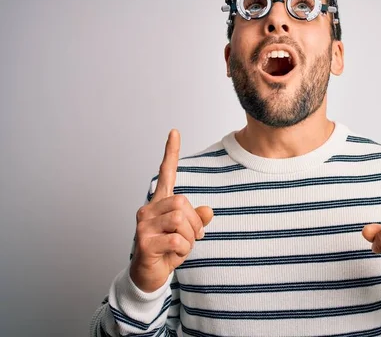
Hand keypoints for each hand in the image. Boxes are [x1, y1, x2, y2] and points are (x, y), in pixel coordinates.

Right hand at [130, 129, 213, 292]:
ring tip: (181, 246)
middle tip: (194, 237)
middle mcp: (148, 209)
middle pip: (182, 202)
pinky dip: (183, 250)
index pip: (165, 173)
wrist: (148, 276)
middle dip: (195, 222)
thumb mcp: (187, 234)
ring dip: (189, 238)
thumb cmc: (167, 251)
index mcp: (159, 203)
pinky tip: (174, 255)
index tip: (174, 132)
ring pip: (180, 220)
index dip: (170, 153)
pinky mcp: (144, 242)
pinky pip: (176, 240)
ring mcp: (143, 225)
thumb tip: (208, 211)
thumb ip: (198, 220)